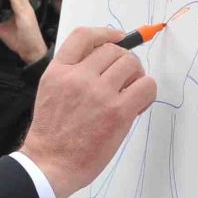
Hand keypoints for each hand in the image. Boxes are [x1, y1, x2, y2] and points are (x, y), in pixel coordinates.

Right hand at [19, 27, 157, 197]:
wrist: (50, 164)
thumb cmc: (52, 135)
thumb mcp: (50, 93)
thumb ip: (71, 75)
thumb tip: (106, 63)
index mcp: (58, 72)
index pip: (83, 36)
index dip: (105, 33)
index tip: (118, 37)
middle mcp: (77, 77)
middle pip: (113, 50)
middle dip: (124, 63)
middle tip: (123, 82)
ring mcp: (98, 93)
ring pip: (132, 65)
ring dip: (136, 77)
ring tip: (129, 95)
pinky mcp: (118, 111)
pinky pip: (147, 86)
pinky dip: (147, 92)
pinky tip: (137, 106)